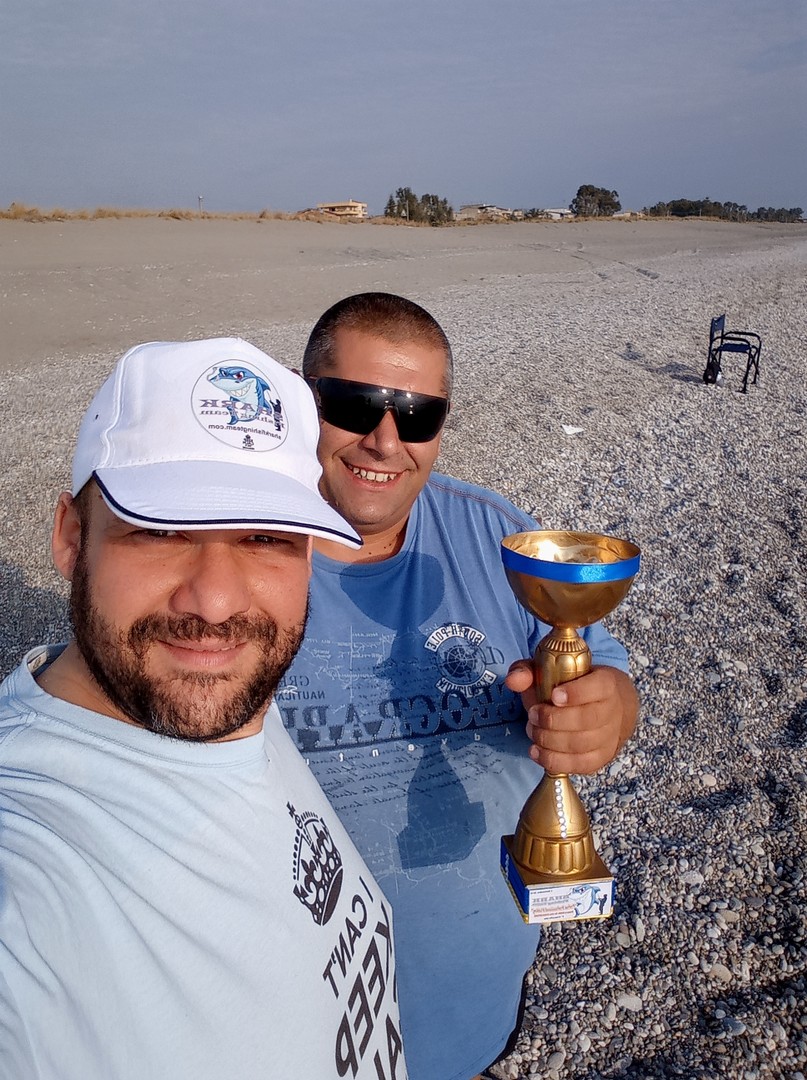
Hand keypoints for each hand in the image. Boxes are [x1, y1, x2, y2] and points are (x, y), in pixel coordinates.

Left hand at [504, 662, 638, 774]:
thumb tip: (513, 680)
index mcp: (606, 683)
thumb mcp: (550, 671)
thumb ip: (528, 671)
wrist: (604, 706)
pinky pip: (580, 764)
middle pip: (587, 720)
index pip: (599, 687)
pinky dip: (554, 761)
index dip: (576, 693)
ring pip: (581, 744)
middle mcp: (612, 711)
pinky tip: (537, 751)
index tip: (554, 696)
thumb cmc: (572, 686)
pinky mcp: (601, 757)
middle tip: (533, 716)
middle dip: (553, 720)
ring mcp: (609, 737)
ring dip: (549, 741)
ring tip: (533, 731)